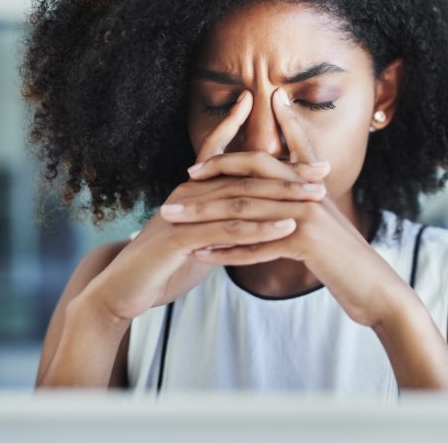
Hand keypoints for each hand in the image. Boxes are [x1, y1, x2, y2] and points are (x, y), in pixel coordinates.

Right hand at [81, 90, 329, 320]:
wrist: (123, 289)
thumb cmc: (164, 263)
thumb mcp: (202, 238)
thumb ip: (225, 225)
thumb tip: (253, 223)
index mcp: (199, 189)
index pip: (239, 163)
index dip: (276, 159)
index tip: (313, 159)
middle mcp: (192, 192)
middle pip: (248, 176)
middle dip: (288, 172)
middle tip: (324, 171)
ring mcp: (186, 211)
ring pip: (242, 198)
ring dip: (281, 196)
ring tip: (315, 196)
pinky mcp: (181, 236)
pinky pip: (227, 229)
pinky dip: (259, 228)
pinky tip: (287, 227)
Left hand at [161, 87, 412, 326]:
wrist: (378, 290)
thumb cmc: (348, 263)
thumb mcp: (328, 228)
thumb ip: (305, 210)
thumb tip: (281, 205)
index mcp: (313, 186)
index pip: (281, 153)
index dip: (248, 145)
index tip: (215, 145)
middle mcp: (310, 192)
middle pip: (253, 174)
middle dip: (215, 174)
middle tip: (183, 178)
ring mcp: (309, 214)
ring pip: (247, 208)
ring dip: (206, 214)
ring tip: (175, 218)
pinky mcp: (307, 241)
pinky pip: (257, 245)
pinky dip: (226, 251)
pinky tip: (201, 256)